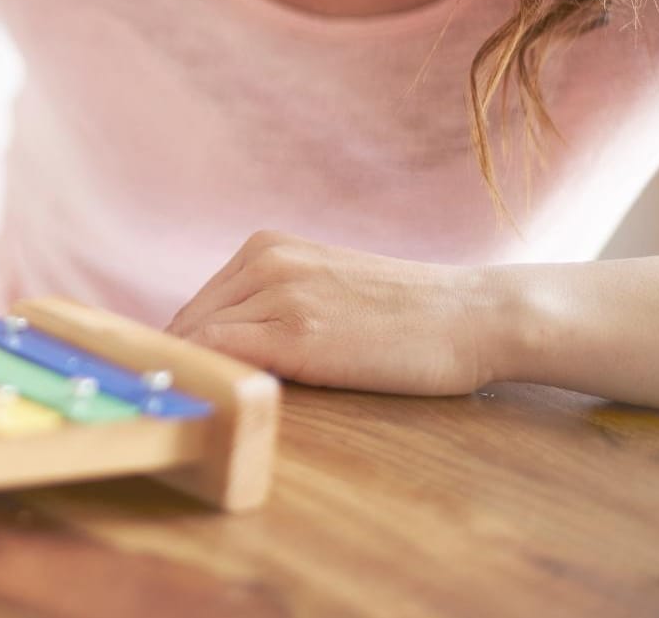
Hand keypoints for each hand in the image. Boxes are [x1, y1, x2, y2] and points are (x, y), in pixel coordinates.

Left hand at [165, 230, 495, 395]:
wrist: (475, 315)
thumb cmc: (408, 315)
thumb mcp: (325, 288)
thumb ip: (272, 303)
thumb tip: (217, 346)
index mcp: (268, 246)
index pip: (197, 306)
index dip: (185, 349)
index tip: (185, 384)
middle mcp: (265, 261)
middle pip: (187, 321)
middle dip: (183, 363)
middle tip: (188, 406)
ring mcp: (279, 294)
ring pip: (197, 337)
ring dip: (194, 374)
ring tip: (204, 411)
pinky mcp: (296, 334)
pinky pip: (218, 353)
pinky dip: (207, 377)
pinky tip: (217, 403)